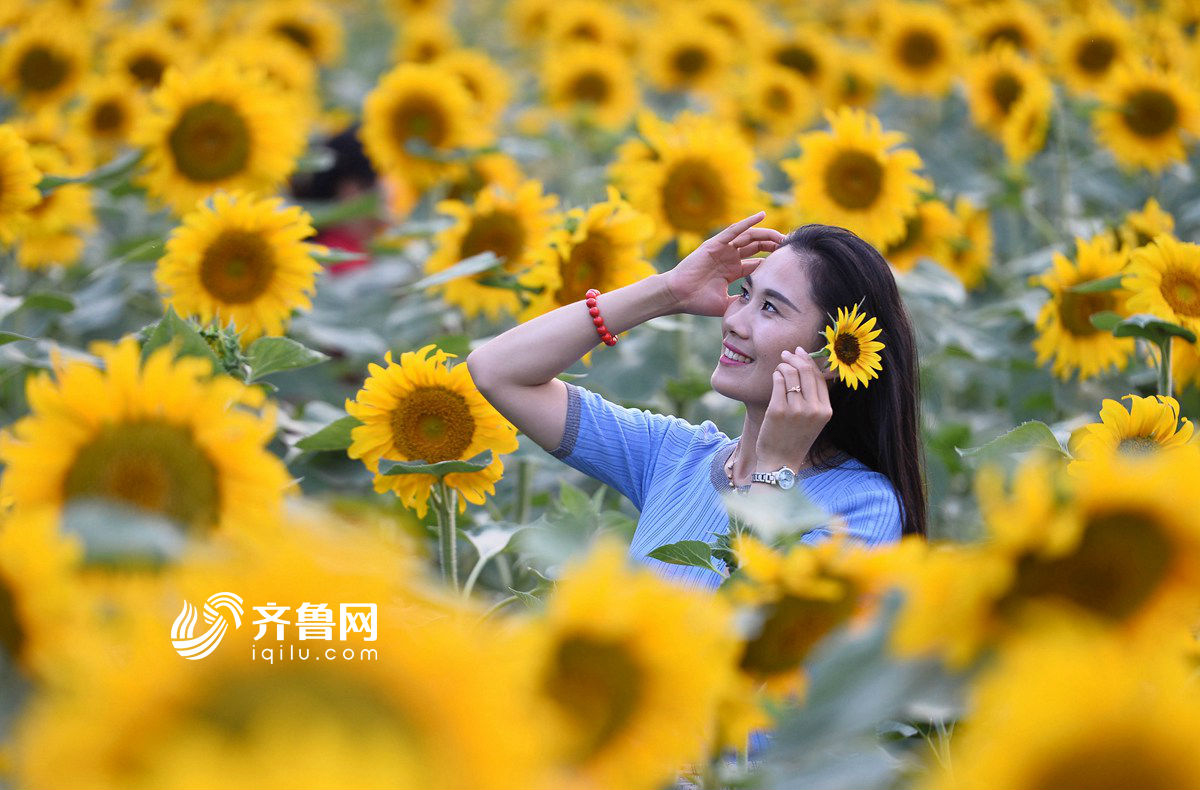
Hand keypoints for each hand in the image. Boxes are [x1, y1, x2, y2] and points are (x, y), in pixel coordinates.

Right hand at [663, 212, 783, 316]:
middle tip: (789, 247)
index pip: (757, 263)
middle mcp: (729, 258)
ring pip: (749, 237)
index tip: (788, 262)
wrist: (678, 296)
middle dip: (773, 246)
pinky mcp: (715, 244)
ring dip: (766, 235)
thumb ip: (742, 300)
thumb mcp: (727, 303)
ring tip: (782, 235)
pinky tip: (762, 215)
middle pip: (757, 247)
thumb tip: (760, 304)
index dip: (772, 262)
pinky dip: (747, 222)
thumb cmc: (698, 302)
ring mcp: (723, 250)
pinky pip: (734, 230)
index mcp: (732, 271)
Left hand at [756, 346, 835, 471]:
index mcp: (826, 411)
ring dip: (783, 366)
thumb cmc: (794, 438)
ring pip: (791, 373)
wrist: (780, 461)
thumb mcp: (813, 420)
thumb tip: (808, 366)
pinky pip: (778, 381)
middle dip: (795, 358)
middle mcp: (814, 409)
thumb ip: (814, 398)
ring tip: (779, 369)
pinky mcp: (778, 410)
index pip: (820, 377)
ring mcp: (796, 410)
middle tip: (786, 354)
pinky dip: (776, 375)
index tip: (800, 352)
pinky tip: (775, 377)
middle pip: (806, 371)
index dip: (810, 361)